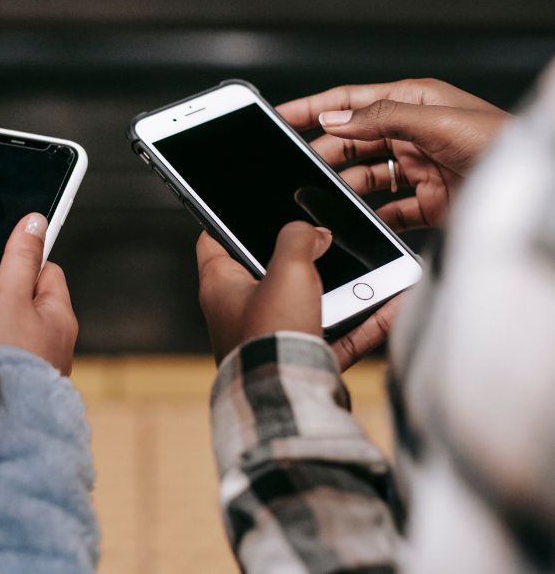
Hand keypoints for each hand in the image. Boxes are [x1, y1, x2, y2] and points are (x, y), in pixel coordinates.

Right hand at [0, 213, 78, 375]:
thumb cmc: (7, 359)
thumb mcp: (9, 296)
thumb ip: (19, 259)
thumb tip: (36, 221)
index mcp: (61, 317)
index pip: (47, 271)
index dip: (21, 265)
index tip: (0, 268)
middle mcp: (56, 341)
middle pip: (27, 300)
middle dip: (3, 298)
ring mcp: (39, 365)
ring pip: (13, 328)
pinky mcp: (20, 384)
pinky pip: (5, 354)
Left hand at [197, 223, 402, 369]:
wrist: (289, 401)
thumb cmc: (272, 335)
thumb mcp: (287, 269)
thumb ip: (298, 238)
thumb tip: (313, 234)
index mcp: (220, 286)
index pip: (213, 241)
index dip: (226, 219)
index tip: (244, 206)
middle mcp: (240, 312)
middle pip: (267, 270)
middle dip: (298, 254)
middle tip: (324, 235)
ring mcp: (272, 337)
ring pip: (309, 302)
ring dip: (340, 286)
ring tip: (369, 265)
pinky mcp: (302, 360)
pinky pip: (338, 334)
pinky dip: (364, 321)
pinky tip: (393, 302)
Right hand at [276, 78, 509, 229]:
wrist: (532, 189)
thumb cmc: (499, 143)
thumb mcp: (436, 121)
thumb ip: (382, 117)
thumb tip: (335, 119)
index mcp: (412, 102)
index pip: (351, 102)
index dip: (314, 107)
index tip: (281, 115)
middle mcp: (411, 132)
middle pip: (352, 141)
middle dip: (324, 153)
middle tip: (298, 167)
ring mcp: (417, 167)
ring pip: (365, 176)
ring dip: (344, 186)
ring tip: (322, 197)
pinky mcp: (426, 200)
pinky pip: (387, 209)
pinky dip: (370, 216)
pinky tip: (356, 221)